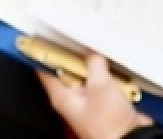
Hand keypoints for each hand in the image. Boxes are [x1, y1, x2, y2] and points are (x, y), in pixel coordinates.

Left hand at [36, 54, 151, 138]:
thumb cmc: (109, 125)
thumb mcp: (100, 85)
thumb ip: (94, 64)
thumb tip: (93, 54)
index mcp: (62, 96)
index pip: (45, 68)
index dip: (45, 52)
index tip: (47, 37)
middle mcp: (72, 100)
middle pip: (68, 69)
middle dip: (78, 57)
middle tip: (85, 44)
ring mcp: (89, 101)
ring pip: (88, 75)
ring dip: (97, 68)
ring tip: (104, 59)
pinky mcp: (104, 104)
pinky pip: (103, 84)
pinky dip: (110, 77)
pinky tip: (117, 73)